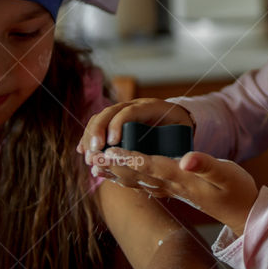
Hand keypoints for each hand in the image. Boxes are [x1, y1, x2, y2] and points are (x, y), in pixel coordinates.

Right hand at [77, 98, 193, 165]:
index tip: (111, 142)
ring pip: (101, 117)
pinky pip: (98, 124)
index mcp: (152, 107)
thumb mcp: (184, 134)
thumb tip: (184, 163)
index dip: (119, 124)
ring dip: (90, 135)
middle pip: (110, 112)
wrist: (174, 117)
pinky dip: (88, 137)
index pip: (131, 111)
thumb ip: (181, 144)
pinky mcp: (114, 120)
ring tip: (88, 156)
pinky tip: (82, 151)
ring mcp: (122, 111)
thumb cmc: (180, 129)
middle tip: (94, 151)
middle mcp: (134, 105)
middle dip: (99, 130)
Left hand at [91, 149, 258, 236]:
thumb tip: (185, 158)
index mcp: (181, 177)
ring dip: (118, 174)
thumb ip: (206, 165)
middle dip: (113, 166)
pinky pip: (149, 185)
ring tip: (98, 169)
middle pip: (137, 174)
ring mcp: (175, 191)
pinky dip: (133, 180)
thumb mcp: (226, 174)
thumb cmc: (237, 191)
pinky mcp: (179, 192)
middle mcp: (173, 185)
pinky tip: (125, 179)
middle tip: (91, 159)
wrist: (244, 214)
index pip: (148, 165)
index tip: (106, 152)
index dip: (126, 157)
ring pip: (140, 181)